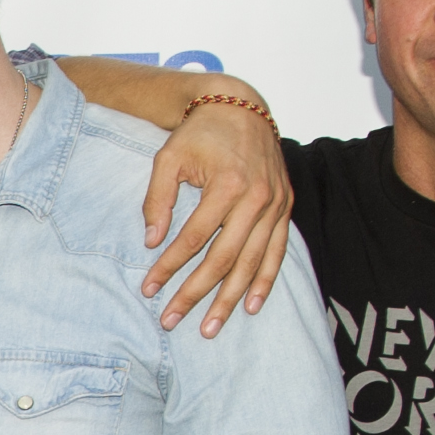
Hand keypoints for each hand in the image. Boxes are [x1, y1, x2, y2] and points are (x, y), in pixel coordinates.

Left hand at [140, 91, 293, 337]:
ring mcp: (275, 204)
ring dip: (230, 298)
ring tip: (211, 327)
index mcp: (227, 184)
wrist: (240, 108)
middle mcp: (257, 198)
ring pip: (252, 262)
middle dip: (196, 293)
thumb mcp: (168, 158)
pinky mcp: (286, 207)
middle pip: (224, 258)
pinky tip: (251, 304)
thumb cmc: (200, 133)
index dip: (169, 267)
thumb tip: (151, 242)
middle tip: (172, 320)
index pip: (193, 238)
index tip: (149, 289)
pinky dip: (266, 280)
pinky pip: (278, 251)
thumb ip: (157, 200)